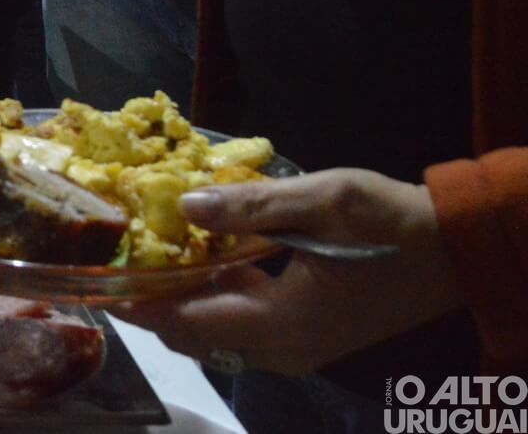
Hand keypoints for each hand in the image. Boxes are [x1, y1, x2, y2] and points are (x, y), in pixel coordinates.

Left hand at [113, 170, 462, 376]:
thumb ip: (251, 206)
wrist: (455, 250)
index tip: (95, 279)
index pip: (186, 324)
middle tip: (113, 257)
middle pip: (193, 334)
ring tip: (142, 250)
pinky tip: (196, 255)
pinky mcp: (307, 333)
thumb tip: (185, 206)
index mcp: (282, 327)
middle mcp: (283, 349)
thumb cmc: (391, 225)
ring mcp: (296, 346)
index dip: (137, 303)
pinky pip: (241, 321)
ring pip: (215, 330)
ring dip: (179, 296)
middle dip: (150, 300)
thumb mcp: (322, 202)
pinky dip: (212, 294)